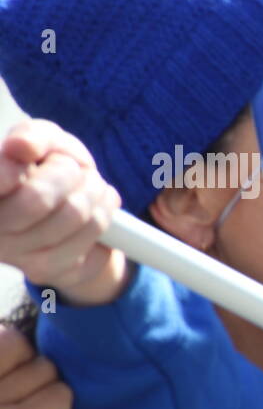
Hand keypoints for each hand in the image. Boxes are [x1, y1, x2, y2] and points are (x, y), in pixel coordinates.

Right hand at [0, 119, 127, 304]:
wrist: (70, 204)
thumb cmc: (47, 166)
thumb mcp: (43, 140)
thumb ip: (33, 136)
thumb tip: (23, 147)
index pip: (2, 180)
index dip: (26, 168)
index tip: (43, 160)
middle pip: (40, 199)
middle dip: (72, 175)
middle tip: (77, 172)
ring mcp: (15, 256)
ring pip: (76, 218)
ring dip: (97, 195)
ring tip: (92, 189)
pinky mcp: (46, 272)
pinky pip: (93, 245)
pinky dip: (106, 218)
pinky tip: (96, 213)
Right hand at [0, 326, 71, 408]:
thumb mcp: (0, 407)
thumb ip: (8, 376)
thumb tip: (27, 333)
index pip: (3, 336)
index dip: (19, 351)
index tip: (24, 377)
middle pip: (22, 346)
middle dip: (38, 370)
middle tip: (36, 401)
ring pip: (47, 371)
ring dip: (53, 396)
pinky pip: (60, 394)